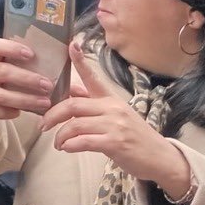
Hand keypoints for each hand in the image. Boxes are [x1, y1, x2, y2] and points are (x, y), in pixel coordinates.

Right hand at [0, 37, 57, 124]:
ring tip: (45, 103)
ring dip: (25, 100)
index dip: (12, 49)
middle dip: (27, 79)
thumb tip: (68, 77)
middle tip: (48, 85)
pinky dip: (12, 112)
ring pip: (1, 96)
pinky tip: (23, 112)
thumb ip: (27, 66)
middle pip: (3, 72)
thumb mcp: (5, 66)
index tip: (31, 54)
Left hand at [41, 45, 193, 194]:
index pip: (93, 77)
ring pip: (75, 124)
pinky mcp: (116, 143)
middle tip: (43, 126)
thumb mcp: (117, 117)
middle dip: (52, 115)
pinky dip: (70, 145)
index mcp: (111, 99)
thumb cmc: (135, 138)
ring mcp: (115, 125)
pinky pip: (84, 141)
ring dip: (60, 135)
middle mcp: (113, 108)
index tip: (71, 45)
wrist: (162, 158)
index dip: (80, 62)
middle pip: (73, 104)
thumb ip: (94, 106)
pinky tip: (66, 148)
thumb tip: (72, 93)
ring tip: (57, 143)